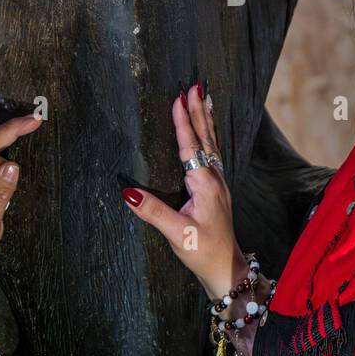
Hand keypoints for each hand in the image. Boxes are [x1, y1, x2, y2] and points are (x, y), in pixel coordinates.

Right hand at [121, 79, 246, 299]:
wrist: (227, 269)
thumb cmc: (203, 252)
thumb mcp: (177, 234)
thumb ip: (153, 212)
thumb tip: (128, 193)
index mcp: (205, 184)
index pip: (191, 146)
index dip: (183, 122)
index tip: (179, 98)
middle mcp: (215, 180)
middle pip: (205, 138)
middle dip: (198, 111)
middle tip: (195, 86)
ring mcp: (219, 185)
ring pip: (212, 144)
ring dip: (206, 120)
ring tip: (205, 99)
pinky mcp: (218, 191)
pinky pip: (214, 155)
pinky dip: (210, 137)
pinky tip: (209, 135)